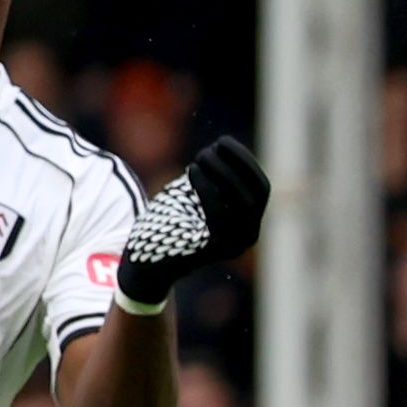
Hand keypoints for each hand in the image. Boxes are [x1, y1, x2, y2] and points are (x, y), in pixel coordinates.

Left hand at [116, 136, 268, 309]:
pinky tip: (193, 171)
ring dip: (222, 174)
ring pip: (241, 203)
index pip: (261, 188)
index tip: (224, 141)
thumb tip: (221, 149)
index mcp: (248, 223)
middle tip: (211, 148)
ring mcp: (233, 247)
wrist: (145, 264)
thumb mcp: (194, 197)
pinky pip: (219, 215)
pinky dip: (208, 188)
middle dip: (237, 166)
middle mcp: (247, 237)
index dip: (246, 162)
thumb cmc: (169, 226)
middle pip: (256, 194)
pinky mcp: (213, 252)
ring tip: (200, 157)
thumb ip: (212, 179)